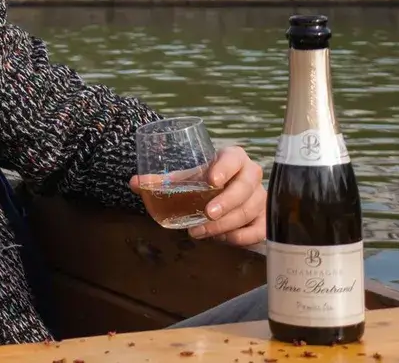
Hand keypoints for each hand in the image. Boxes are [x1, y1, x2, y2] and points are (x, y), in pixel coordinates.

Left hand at [129, 145, 266, 246]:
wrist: (224, 189)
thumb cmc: (204, 180)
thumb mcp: (186, 178)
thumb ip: (161, 180)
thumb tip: (134, 183)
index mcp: (233, 158)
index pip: (234, 158)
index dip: (225, 168)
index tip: (211, 180)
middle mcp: (251, 175)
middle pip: (246, 187)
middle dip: (227, 202)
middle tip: (207, 213)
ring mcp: (260, 197)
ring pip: (251, 209)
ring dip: (226, 223)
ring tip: (201, 231)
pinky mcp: (264, 217)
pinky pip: (261, 229)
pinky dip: (244, 236)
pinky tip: (225, 239)